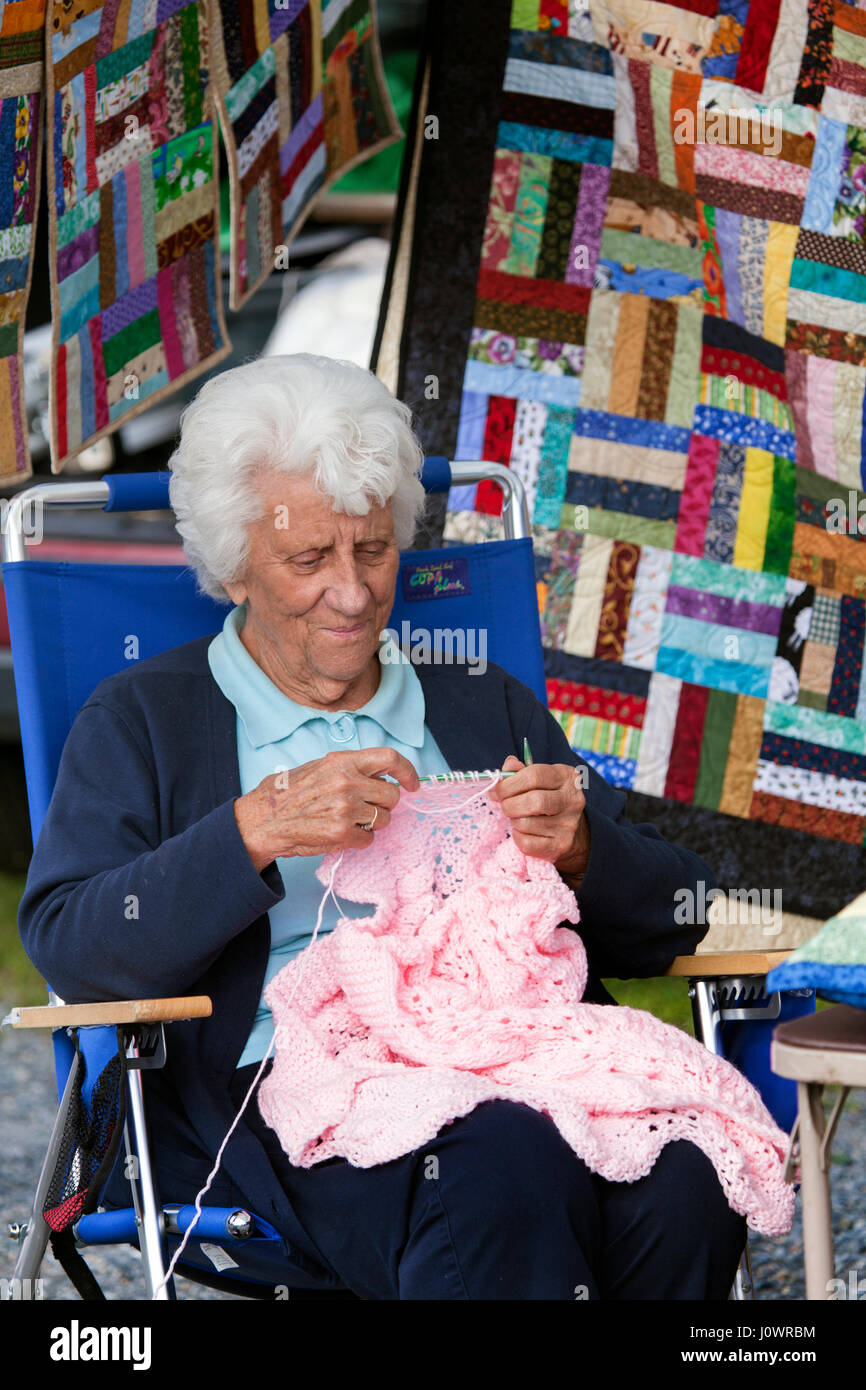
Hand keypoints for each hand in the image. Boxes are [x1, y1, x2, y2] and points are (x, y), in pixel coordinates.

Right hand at [233, 748, 419, 870]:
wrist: (264, 819)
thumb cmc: (288, 793)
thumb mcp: (320, 768)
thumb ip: (351, 769)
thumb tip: (381, 776)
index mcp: (342, 761)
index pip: (390, 758)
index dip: (408, 771)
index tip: (413, 784)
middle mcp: (347, 782)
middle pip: (392, 794)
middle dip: (385, 804)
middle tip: (368, 807)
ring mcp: (345, 808)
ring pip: (383, 819)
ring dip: (372, 823)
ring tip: (348, 820)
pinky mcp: (342, 833)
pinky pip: (369, 839)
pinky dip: (359, 839)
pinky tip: (341, 833)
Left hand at [488, 755, 590, 882]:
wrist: (571, 831)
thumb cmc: (547, 798)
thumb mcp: (538, 780)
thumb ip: (521, 771)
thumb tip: (507, 766)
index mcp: (567, 776)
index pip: (534, 775)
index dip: (509, 784)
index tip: (497, 791)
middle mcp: (573, 800)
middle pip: (533, 801)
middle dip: (509, 804)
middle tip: (505, 805)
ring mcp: (569, 824)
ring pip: (526, 823)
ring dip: (514, 821)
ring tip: (517, 817)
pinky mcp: (561, 845)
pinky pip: (527, 843)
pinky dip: (518, 837)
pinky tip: (523, 831)